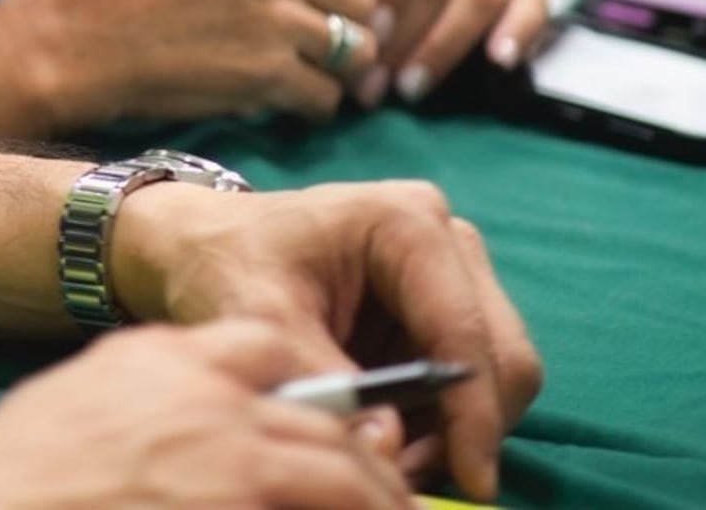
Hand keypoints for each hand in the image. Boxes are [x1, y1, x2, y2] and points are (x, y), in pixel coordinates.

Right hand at [0, 322, 409, 508]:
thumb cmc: (19, 468)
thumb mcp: (88, 394)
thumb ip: (155, 390)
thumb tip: (206, 411)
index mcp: (170, 360)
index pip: (267, 346)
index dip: (310, 382)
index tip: (335, 416)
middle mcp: (214, 406)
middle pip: (325, 419)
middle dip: (365, 461)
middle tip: (391, 493)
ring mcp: (234, 470)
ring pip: (341, 476)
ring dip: (377, 499)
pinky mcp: (241, 508)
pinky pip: (316, 507)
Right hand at [27, 0, 380, 125]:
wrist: (71, 41)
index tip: (325, 7)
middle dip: (349, 29)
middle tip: (316, 53)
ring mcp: (276, 14)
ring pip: (357, 51)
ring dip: (332, 73)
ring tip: (295, 79)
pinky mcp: (266, 73)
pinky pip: (325, 99)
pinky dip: (307, 109)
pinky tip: (275, 104)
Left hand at [108, 179, 541, 504]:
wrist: (205, 245)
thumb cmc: (226, 263)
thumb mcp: (259, 316)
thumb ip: (324, 378)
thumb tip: (386, 446)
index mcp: (407, 223)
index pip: (464, 331)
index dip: (473, 413)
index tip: (470, 481)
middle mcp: (446, 241)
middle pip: (500, 357)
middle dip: (466, 429)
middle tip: (410, 480)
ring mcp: (452, 273)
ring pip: (495, 376)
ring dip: (455, 432)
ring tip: (392, 463)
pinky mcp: (443, 307)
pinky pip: (469, 382)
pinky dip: (442, 423)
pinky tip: (392, 440)